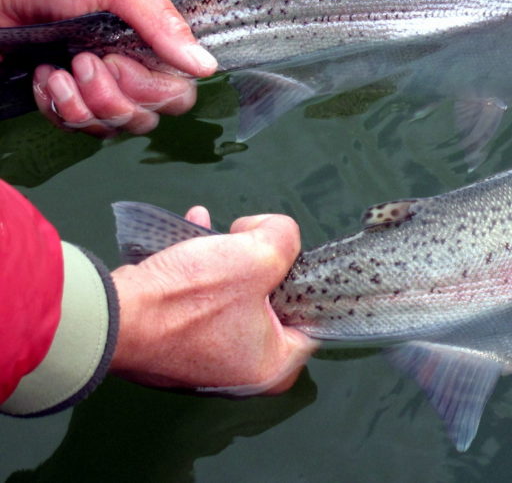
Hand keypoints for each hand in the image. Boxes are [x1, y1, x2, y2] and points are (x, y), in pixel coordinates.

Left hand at [0, 0, 217, 135]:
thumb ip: (164, 23)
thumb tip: (204, 64)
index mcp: (153, 46)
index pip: (178, 93)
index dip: (151, 90)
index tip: (118, 60)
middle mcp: (131, 73)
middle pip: (146, 119)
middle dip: (111, 97)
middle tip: (86, 62)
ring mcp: (98, 91)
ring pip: (110, 128)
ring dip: (80, 101)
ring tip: (60, 69)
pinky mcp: (66, 102)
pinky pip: (73, 127)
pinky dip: (54, 103)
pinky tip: (45, 75)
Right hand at [109, 207, 316, 393]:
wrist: (111, 315)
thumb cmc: (192, 297)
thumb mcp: (259, 254)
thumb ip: (285, 237)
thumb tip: (274, 233)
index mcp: (272, 368)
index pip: (309, 318)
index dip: (302, 278)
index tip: (288, 257)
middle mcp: (240, 373)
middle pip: (269, 303)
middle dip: (258, 263)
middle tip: (249, 242)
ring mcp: (203, 359)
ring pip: (230, 295)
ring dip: (224, 256)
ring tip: (219, 230)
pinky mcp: (172, 342)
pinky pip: (198, 300)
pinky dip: (197, 266)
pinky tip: (194, 228)